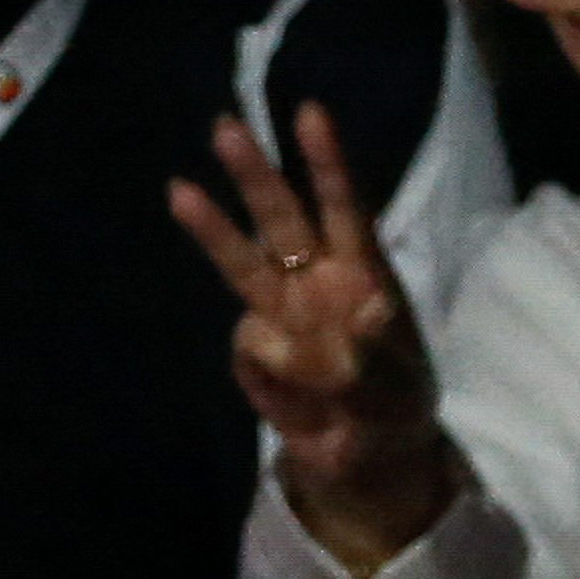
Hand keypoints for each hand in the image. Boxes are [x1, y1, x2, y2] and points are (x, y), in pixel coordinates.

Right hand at [168, 103, 457, 573]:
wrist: (365, 463)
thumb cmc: (396, 410)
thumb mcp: (399, 392)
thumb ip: (373, 360)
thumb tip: (352, 322)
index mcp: (362, 273)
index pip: (343, 209)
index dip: (327, 164)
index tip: (310, 115)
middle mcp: (315, 281)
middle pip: (281, 218)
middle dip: (253, 173)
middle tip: (225, 126)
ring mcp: (279, 315)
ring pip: (242, 262)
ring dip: (213, 227)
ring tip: (179, 190)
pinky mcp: (254, 354)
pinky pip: (251, 347)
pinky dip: (274, 371)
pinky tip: (302, 397)